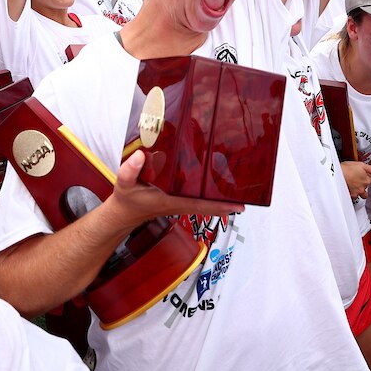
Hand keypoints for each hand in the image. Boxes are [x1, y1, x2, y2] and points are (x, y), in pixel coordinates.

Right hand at [106, 150, 242, 228]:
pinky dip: (211, 196)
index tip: (238, 205)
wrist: (123, 215)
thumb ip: (129, 170)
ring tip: (239, 188)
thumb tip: (141, 155)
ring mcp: (180, 204)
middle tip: (247, 193)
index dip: (220, 205)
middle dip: (228, 202)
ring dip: (222, 199)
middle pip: (209, 205)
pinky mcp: (178, 201)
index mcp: (170, 202)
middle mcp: (179, 205)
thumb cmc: (126, 200)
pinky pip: (199, 200)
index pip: (200, 204)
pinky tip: (219, 186)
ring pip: (206, 204)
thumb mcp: (123, 183)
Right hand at [341, 160, 370, 198]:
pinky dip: (352, 194)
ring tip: (355, 187)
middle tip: (359, 181)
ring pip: (362, 195)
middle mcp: (363, 187)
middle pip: (367, 188)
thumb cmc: (346, 168)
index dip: (367, 176)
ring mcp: (357, 192)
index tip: (363, 174)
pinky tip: (350, 190)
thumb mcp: (361, 164)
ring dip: (360, 192)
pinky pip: (354, 197)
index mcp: (367, 179)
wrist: (336, 174)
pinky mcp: (350, 195)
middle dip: (364, 185)